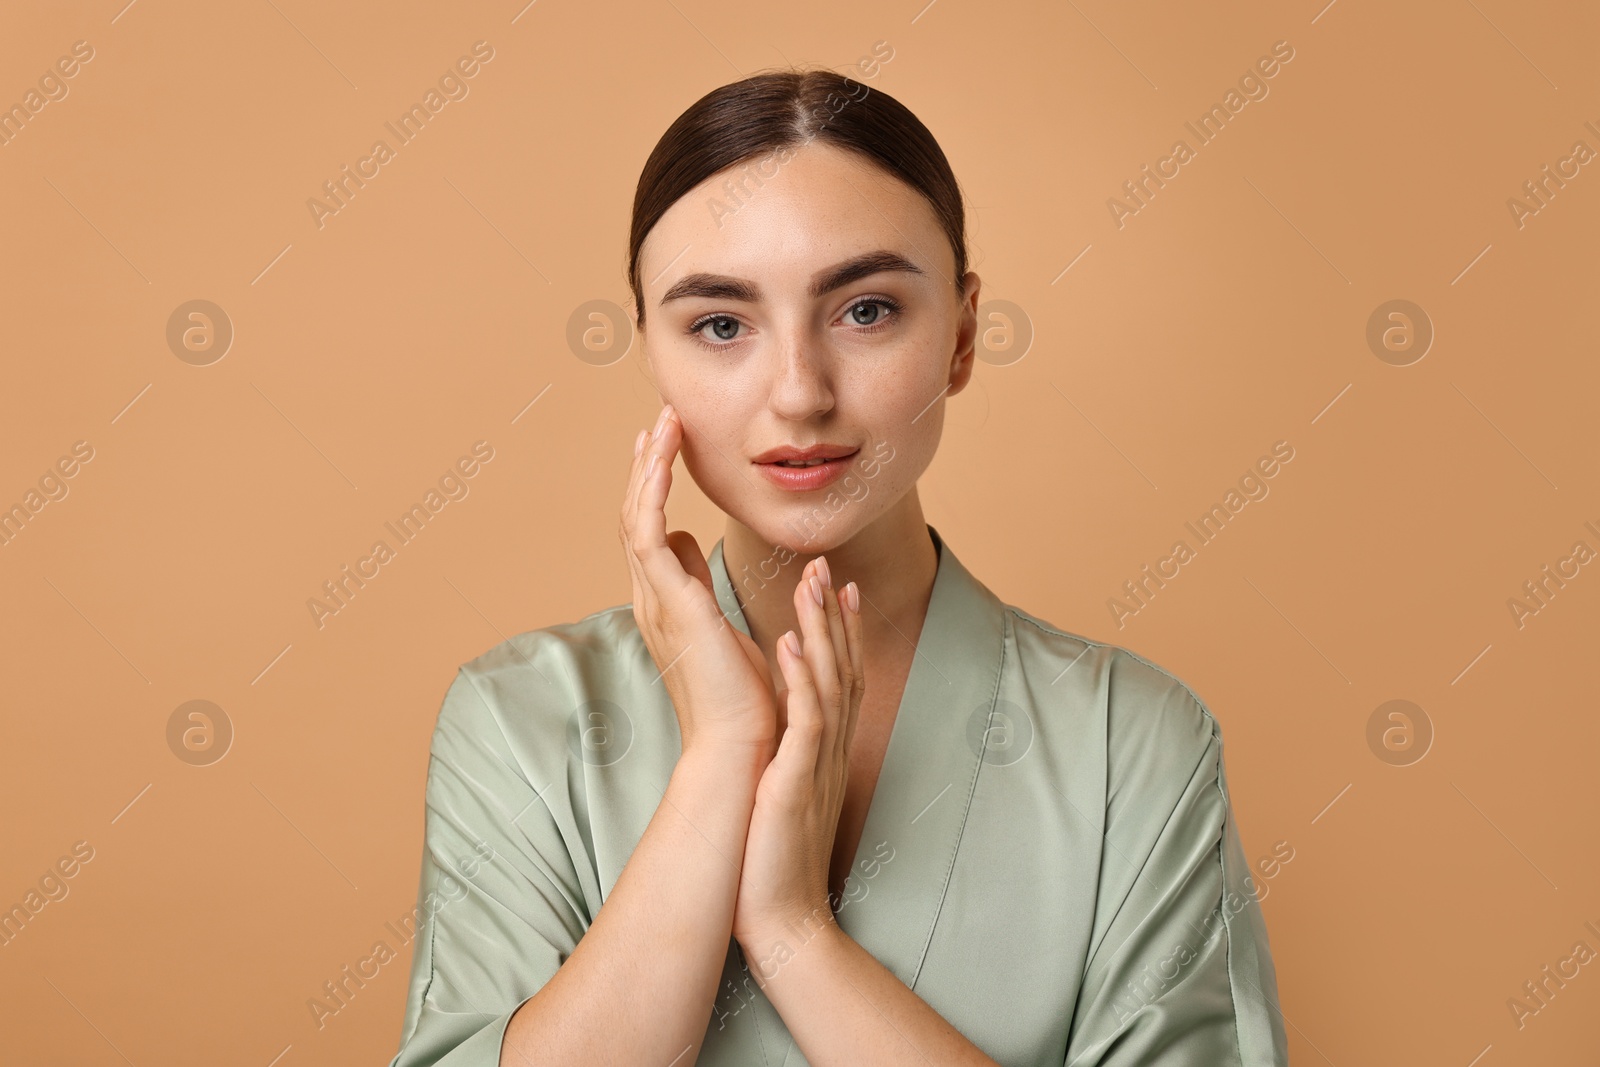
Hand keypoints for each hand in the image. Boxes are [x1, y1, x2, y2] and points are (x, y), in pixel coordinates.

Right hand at [621, 403, 777, 757]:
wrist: (740, 744)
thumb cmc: (740, 697)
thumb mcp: (718, 623)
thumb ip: (695, 583)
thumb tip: (685, 543)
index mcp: (664, 603)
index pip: (650, 530)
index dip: (654, 484)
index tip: (665, 444)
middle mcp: (650, 597)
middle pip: (635, 515)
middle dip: (647, 464)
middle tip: (660, 419)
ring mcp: (653, 599)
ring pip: (636, 515)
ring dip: (649, 465)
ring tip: (664, 422)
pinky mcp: (667, 601)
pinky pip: (646, 530)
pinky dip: (653, 488)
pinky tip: (664, 456)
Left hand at [733, 555, 864, 951]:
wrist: (782, 918)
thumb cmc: (773, 858)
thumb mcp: (783, 790)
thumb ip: (786, 754)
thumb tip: (773, 728)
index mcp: (823, 749)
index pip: (837, 676)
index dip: (838, 629)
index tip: (835, 585)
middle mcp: (829, 750)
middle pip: (841, 668)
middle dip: (832, 614)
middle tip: (825, 564)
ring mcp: (818, 764)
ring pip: (828, 684)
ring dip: (820, 631)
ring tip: (810, 583)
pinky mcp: (798, 782)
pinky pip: (806, 724)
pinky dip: (800, 681)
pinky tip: (788, 645)